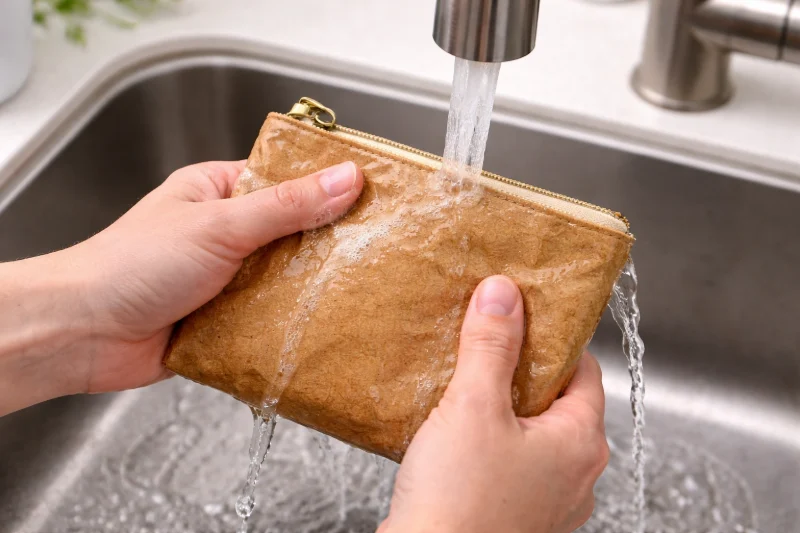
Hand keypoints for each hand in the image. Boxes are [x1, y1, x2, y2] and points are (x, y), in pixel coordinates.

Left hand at [0, 160, 362, 413]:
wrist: (82, 334)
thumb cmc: (131, 265)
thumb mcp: (220, 225)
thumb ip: (286, 206)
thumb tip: (346, 179)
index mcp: (218, 192)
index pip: (286, 179)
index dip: (327, 187)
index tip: (370, 195)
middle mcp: (225, 233)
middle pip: (292, 233)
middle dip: (324, 245)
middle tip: (372, 250)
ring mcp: (226, 278)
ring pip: (284, 279)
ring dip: (307, 290)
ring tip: (354, 292)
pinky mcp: (225, 320)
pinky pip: (270, 319)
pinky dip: (289, 324)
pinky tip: (318, 327)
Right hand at [379, 276, 608, 532]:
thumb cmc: (459, 503)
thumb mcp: (472, 407)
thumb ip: (490, 346)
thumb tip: (503, 294)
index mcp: (581, 442)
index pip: (583, 369)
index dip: (551, 338)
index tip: (520, 317)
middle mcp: (576, 475)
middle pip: (558, 400)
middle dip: (520, 371)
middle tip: (485, 347)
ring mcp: (549, 500)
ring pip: (533, 432)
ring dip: (502, 406)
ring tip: (465, 386)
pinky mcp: (517, 515)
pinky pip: (513, 461)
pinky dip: (491, 440)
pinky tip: (456, 432)